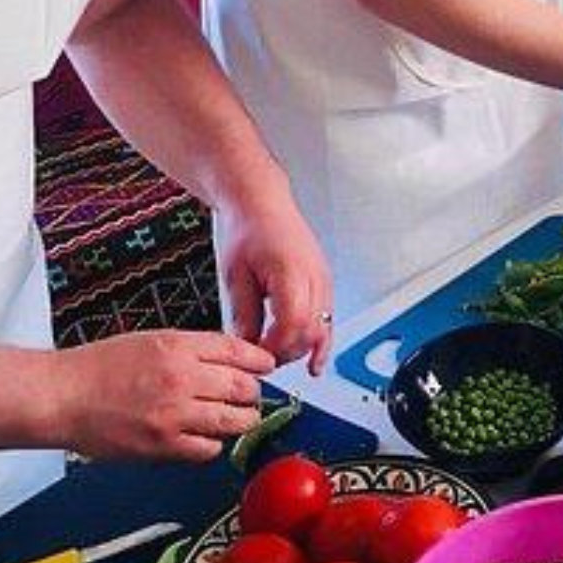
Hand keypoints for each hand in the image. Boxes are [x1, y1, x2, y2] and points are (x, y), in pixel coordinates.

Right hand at [52, 332, 274, 461]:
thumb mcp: (152, 340)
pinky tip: (205, 436)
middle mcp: (181, 378)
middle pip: (243, 387)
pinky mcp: (163, 445)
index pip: (237, 351)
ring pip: (233, 421)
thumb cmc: (99, 366)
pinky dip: (213, 444)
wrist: (62, 396)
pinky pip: (208, 449)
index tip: (266, 366)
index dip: (259, 360)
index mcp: (178, 346)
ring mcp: (174, 414)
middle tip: (251, 395)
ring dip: (241, 420)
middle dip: (253, 392)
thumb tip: (229, 358)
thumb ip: (192, 348)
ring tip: (238, 418)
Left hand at [216, 172, 333, 374]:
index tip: (256, 356)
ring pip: (322, 327)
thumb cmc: (247, 228)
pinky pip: (327, 318)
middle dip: (286, 352)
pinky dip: (320, 340)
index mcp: (291, 273)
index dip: (274, 347)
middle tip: (262, 359)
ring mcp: (323, 279)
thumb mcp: (235, 275)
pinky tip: (314, 361)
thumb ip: (243, 315)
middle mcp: (314, 277)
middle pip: (310, 331)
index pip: (291, 326)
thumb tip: (247, 346)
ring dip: (302, 348)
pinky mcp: (323, 281)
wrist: (260, 201)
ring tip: (281, 359)